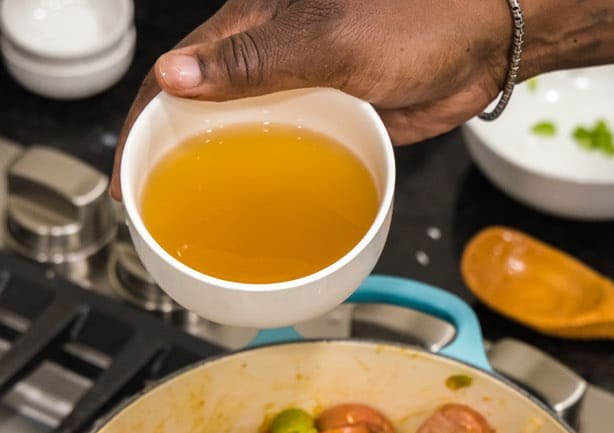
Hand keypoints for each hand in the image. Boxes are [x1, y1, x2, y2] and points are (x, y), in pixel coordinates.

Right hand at [110, 0, 512, 197]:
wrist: (489, 39)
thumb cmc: (419, 16)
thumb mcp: (328, 41)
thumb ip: (253, 63)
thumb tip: (174, 77)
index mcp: (251, 24)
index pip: (174, 77)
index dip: (140, 126)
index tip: (124, 179)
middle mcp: (267, 57)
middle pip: (201, 114)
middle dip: (174, 160)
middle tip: (155, 217)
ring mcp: (300, 91)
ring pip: (243, 140)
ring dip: (221, 178)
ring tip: (199, 229)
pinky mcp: (334, 119)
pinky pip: (289, 155)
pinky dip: (272, 185)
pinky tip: (264, 218)